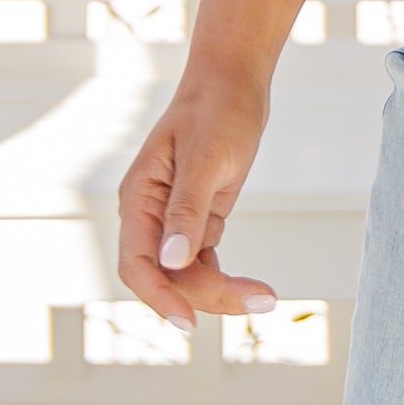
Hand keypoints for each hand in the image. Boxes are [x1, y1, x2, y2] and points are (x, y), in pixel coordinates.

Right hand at [117, 73, 277, 329]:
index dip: (159, 297)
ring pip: (186, 275)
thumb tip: (172, 261)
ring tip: (266, 298)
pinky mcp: (198, 220)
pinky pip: (203, 263)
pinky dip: (224, 279)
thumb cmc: (217, 111)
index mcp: (139, 199)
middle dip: (205, 296)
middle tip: (258, 300)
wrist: (234, 82)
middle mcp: (149, 215)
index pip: (137, 264)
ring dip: (220, 292)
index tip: (190, 322)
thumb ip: (187, 212)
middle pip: (165, 277)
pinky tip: (253, 289)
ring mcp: (172, 221)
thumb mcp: (206, 159)